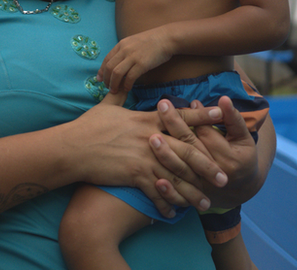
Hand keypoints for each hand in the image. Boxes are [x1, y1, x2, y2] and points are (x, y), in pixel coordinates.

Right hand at [67, 92, 225, 218]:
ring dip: (192, 192)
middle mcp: (150, 138)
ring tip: (206, 203)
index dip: (200, 115)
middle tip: (224, 177)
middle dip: (207, 165)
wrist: (72, 148)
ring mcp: (144, 157)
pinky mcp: (134, 174)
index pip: (179, 116)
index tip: (220, 114)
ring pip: (176, 176)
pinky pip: (156, 192)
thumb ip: (119, 95)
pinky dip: (167, 204)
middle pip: (186, 151)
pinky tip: (175, 214)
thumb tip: (120, 81)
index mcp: (146, 119)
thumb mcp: (106, 106)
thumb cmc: (87, 126)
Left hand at [97, 29, 172, 93]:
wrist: (166, 38)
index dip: (102, 71)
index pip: (107, 59)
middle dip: (106, 80)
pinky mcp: (142, 64)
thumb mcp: (133, 41)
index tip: (100, 79)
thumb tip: (118, 62)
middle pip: (109, 68)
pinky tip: (127, 88)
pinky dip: (126, 85)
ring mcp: (133, 57)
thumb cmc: (152, 41)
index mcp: (121, 44)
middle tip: (108, 87)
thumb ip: (124, 50)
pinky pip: (130, 77)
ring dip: (114, 84)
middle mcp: (124, 50)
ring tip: (115, 90)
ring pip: (117, 74)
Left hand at [151, 96, 260, 210]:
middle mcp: (215, 173)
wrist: (241, 188)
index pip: (207, 133)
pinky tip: (156, 180)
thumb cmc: (241, 156)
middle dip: (175, 126)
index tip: (180, 99)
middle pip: (191, 148)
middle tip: (161, 107)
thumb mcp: (243, 137)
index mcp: (229, 157)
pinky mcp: (194, 198)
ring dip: (166, 155)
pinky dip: (168, 191)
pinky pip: (179, 196)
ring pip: (182, 171)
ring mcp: (204, 187)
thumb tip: (224, 99)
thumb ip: (234, 118)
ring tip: (151, 138)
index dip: (192, 115)